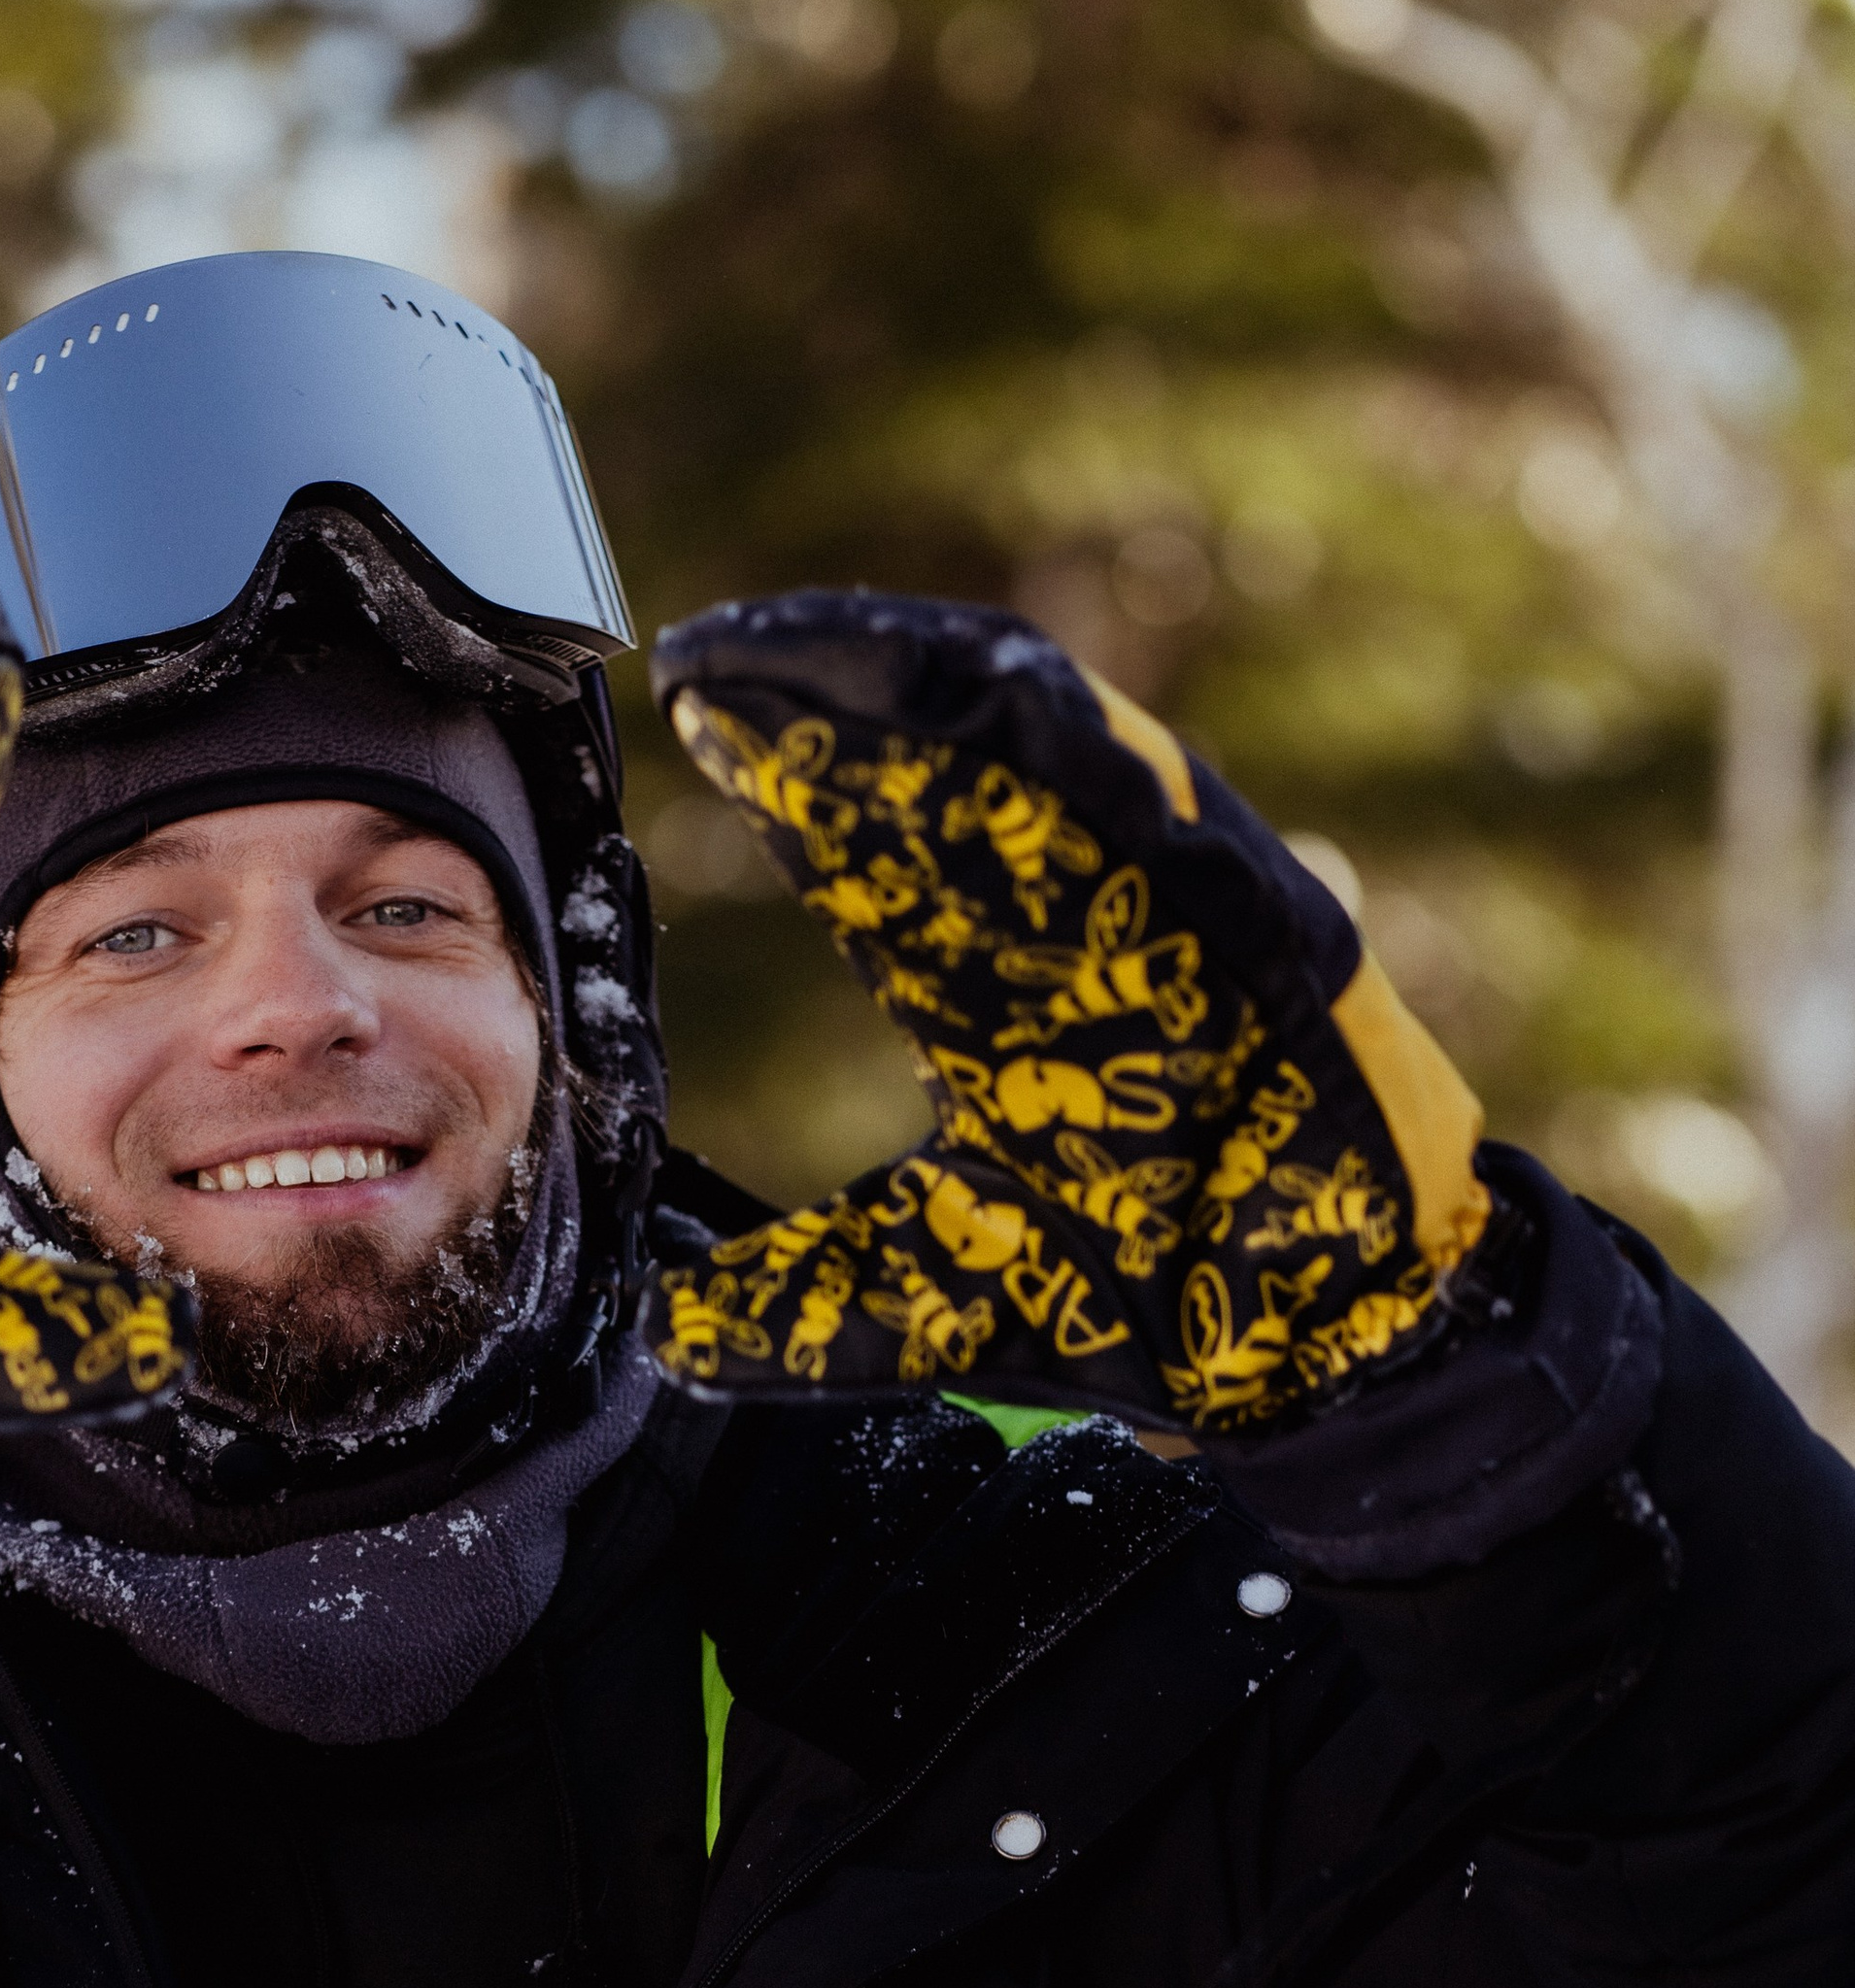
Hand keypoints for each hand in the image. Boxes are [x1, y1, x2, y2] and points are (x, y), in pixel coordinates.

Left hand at [645, 590, 1489, 1434]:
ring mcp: (1172, 913)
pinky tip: (1009, 693)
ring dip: (938, 694)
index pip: (868, 854)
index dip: (784, 779)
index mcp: (990, 992)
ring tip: (830, 643)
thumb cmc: (1155, 1297)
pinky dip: (1096, 756)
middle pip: (933, 780)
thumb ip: (807, 1296)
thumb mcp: (936, 1297)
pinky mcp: (1264, 929)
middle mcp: (1074, 928)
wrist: (1321, 1344)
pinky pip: (1178, 818)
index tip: (689, 705)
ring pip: (1043, 768)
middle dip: (830, 703)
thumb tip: (667, 1334)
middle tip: (719, 653)